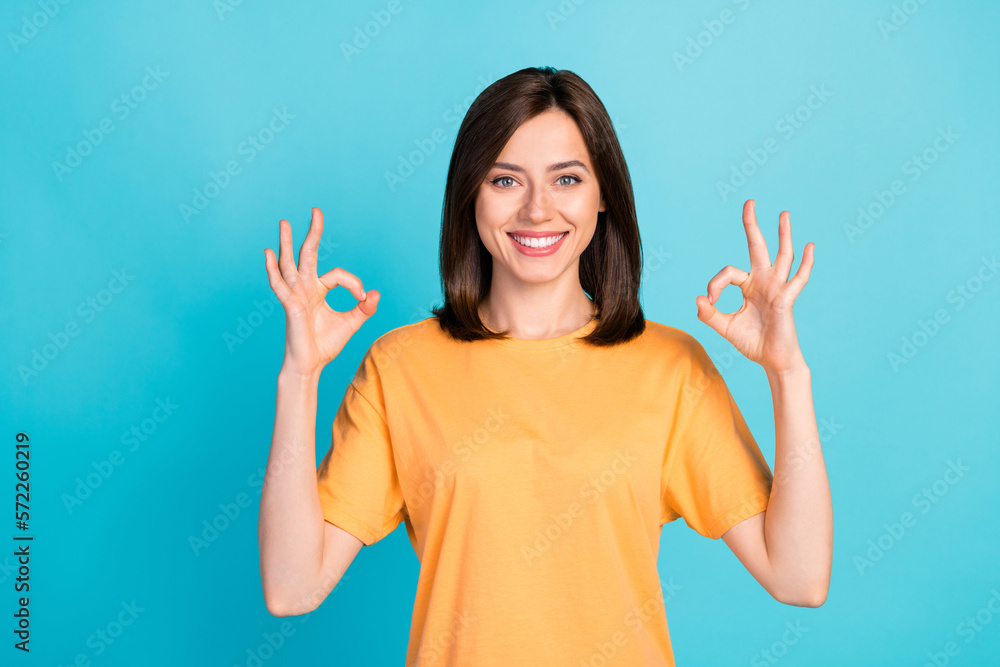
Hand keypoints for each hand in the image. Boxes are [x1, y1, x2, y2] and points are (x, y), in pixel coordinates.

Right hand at [264, 207, 378, 376]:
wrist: (310, 365)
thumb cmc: (324, 344)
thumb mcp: (351, 322)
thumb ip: (363, 308)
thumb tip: (375, 293)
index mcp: (318, 290)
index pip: (338, 274)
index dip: (354, 284)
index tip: (363, 299)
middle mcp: (305, 288)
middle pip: (308, 254)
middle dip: (313, 232)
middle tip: (316, 210)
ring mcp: (295, 294)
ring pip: (290, 263)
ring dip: (287, 243)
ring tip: (285, 222)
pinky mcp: (290, 305)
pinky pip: (280, 284)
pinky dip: (272, 269)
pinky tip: (268, 253)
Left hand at [695, 199, 813, 374]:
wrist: (772, 360)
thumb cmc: (752, 342)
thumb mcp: (725, 326)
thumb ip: (710, 314)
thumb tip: (698, 299)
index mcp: (749, 286)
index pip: (728, 273)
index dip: (714, 285)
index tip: (710, 301)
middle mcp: (764, 281)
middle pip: (757, 247)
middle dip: (752, 225)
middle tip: (749, 202)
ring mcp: (777, 288)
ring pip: (782, 256)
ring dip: (783, 234)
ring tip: (784, 214)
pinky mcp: (787, 299)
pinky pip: (798, 279)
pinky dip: (806, 263)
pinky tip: (810, 246)